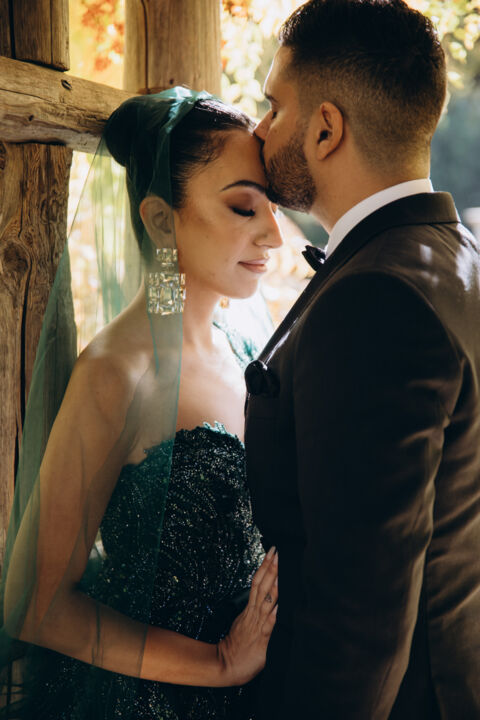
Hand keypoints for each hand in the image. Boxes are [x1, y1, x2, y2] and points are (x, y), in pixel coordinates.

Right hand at [217, 546, 277, 685]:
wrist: (226, 665)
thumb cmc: (237, 647)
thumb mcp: (245, 625)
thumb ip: (256, 614)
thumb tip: (270, 605)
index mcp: (250, 609)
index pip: (258, 582)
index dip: (265, 567)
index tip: (271, 553)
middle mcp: (254, 613)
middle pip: (262, 585)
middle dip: (270, 568)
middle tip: (276, 552)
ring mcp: (257, 624)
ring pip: (266, 599)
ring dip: (274, 583)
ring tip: (279, 569)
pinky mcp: (262, 639)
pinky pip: (269, 624)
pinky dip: (274, 614)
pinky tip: (280, 606)